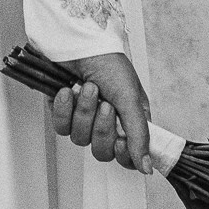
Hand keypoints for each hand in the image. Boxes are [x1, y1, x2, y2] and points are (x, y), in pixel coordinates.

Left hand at [50, 51, 151, 173]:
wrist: (77, 40)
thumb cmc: (108, 62)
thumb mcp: (130, 97)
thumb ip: (139, 135)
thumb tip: (147, 169)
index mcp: (128, 121)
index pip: (126, 157)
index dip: (123, 154)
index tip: (122, 141)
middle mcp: (106, 122)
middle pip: (102, 151)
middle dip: (102, 128)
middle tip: (105, 105)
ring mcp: (82, 117)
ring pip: (80, 139)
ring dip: (84, 112)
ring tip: (87, 88)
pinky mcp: (62, 110)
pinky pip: (61, 127)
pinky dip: (64, 109)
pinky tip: (67, 90)